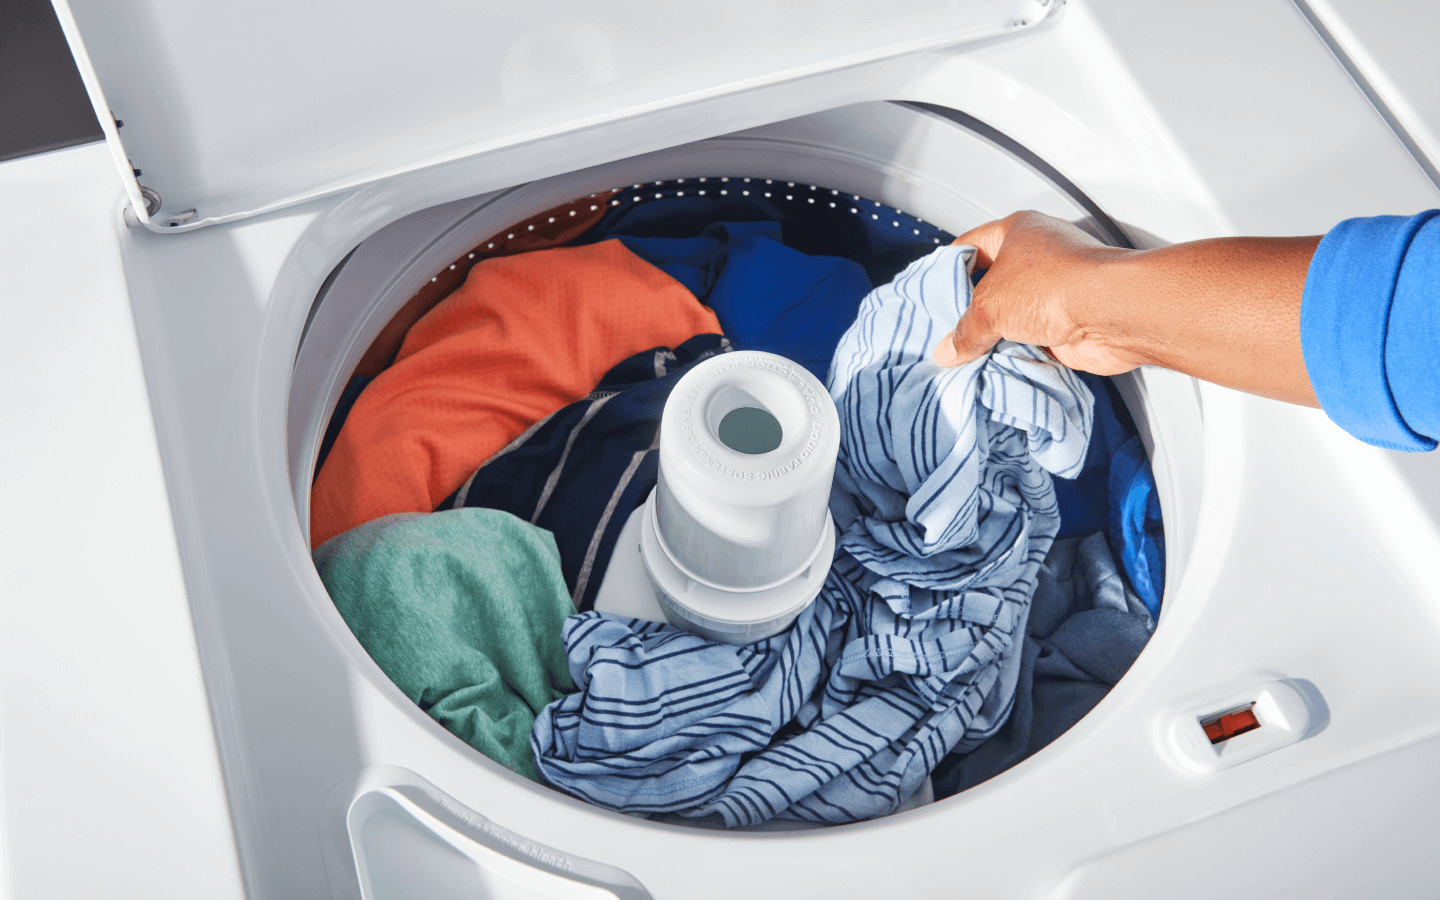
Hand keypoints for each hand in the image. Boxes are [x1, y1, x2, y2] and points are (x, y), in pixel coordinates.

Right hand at [933, 211, 1144, 374]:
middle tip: (943, 333)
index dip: (946, 270)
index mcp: (1017, 231)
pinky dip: (1015, 355)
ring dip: (994, 337)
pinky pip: (1030, 341)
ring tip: (964, 357)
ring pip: (1011, 317)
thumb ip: (964, 330)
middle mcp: (1037, 257)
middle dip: (970, 312)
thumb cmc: (1054, 286)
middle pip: (990, 286)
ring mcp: (1054, 291)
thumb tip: (948, 350)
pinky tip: (994, 369)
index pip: (969, 246)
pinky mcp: (1068, 324)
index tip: (929, 295)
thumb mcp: (989, 307)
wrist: (1112, 313)